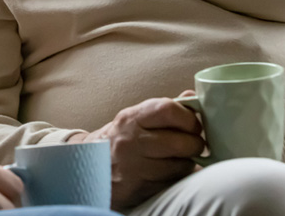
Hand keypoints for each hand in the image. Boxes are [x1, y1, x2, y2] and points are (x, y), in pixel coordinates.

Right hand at [72, 98, 203, 209]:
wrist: (89, 168)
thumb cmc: (119, 140)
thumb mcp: (134, 119)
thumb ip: (164, 109)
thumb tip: (192, 95)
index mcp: (131, 119)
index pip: (168, 110)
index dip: (189, 118)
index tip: (193, 124)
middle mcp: (130, 141)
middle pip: (180, 142)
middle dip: (195, 144)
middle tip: (194, 144)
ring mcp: (134, 167)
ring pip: (180, 165)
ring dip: (187, 163)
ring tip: (180, 159)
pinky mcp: (139, 189)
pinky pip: (172, 183)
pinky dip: (177, 178)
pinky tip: (169, 172)